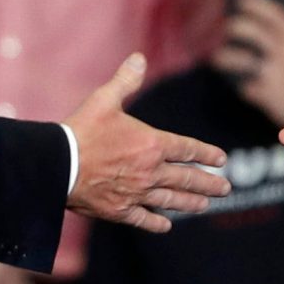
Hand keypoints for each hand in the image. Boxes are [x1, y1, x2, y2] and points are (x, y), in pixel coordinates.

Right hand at [62, 53, 231, 231]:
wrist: (58, 165)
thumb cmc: (82, 130)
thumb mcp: (104, 99)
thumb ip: (125, 81)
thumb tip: (139, 58)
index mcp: (151, 143)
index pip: (187, 149)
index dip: (206, 154)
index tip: (221, 160)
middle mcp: (150, 171)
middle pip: (186, 179)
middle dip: (208, 184)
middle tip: (225, 188)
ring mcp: (136, 193)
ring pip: (171, 200)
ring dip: (191, 203)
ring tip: (205, 205)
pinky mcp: (120, 210)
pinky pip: (144, 219)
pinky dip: (156, 222)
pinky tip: (166, 225)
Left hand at [211, 0, 283, 124]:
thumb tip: (257, 32)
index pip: (273, 13)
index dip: (255, 4)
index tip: (240, 0)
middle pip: (251, 31)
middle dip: (235, 27)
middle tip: (227, 28)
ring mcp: (276, 73)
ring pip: (238, 58)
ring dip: (224, 57)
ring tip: (218, 58)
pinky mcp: (267, 94)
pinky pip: (245, 87)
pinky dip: (243, 88)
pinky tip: (245, 89)